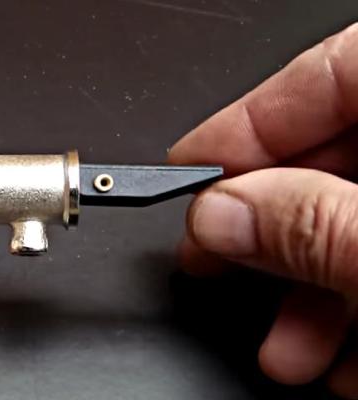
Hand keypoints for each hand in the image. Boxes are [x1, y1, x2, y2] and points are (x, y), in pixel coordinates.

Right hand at [169, 23, 357, 397]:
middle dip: (267, 225)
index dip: (249, 122)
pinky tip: (345, 360)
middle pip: (337, 155)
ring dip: (311, 292)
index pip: (333, 72)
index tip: (189, 169)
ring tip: (287, 347)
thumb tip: (221, 215)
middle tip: (214, 260)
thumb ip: (312, 229)